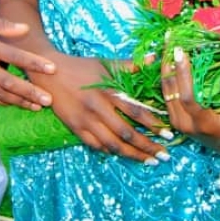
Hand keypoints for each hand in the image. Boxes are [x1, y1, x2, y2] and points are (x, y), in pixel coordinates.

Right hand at [0, 12, 54, 109]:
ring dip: (19, 102)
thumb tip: (25, 29)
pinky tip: (14, 104)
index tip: (52, 68)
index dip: (34, 63)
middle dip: (30, 92)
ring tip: (37, 106)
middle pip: (8, 82)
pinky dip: (1, 102)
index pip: (14, 56)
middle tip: (49, 99)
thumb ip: (1, 25)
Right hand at [41, 54, 169, 164]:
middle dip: (148, 147)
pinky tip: (124, 155)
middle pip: (127, 134)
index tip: (169, 135)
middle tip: (164, 156)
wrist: (50, 73)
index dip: (154, 125)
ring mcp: (85, 121)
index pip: (136, 112)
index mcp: (108, 92)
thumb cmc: (82, 67)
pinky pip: (96, 145)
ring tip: (149, 161)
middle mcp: (98, 109)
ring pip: (112, 144)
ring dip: (133, 155)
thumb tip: (154, 58)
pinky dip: (111, 152)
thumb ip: (131, 65)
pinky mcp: (75, 128)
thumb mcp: (106, 64)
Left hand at [160, 47, 219, 155]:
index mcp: (203, 123)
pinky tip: (165, 57)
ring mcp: (176, 120)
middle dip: (169, 62)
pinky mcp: (173, 115)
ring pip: (164, 89)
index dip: (183, 74)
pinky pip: (165, 92)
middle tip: (170, 39)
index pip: (188, 97)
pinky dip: (164, 73)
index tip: (181, 52)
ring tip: (166, 42)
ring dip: (164, 65)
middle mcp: (185, 122)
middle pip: (170, 89)